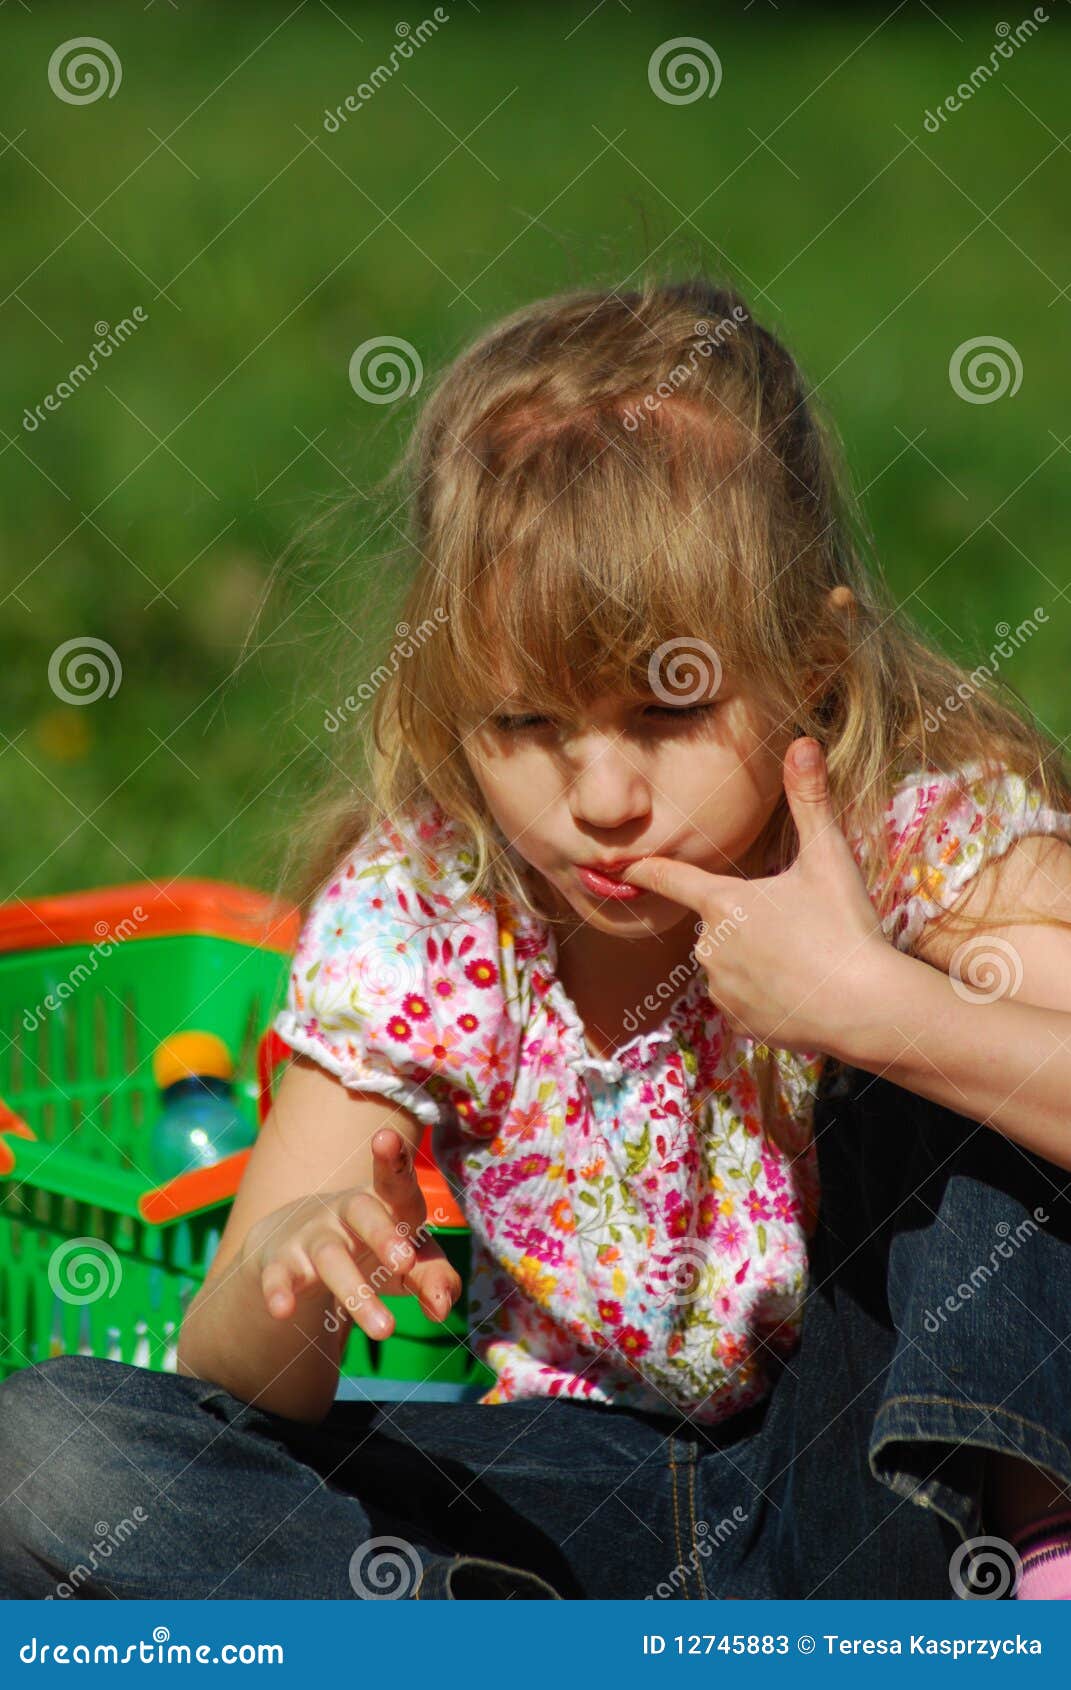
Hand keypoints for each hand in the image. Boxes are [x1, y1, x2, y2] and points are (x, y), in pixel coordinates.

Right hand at [241, 1127, 462, 1339]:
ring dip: (355, 1293)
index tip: (386, 1138)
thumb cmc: (371, 1249)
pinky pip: (279, 1276)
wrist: (296, 1248)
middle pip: (364, 1214)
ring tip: (385, 1330)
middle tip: (405, 1262)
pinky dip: (279, 1292)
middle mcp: (346, 1210)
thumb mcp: (410, 1263)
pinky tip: (282, 1311)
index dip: (392, 1159)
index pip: (392, 1178)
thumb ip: (434, 1278)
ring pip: (330, 1258)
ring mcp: (311, 1235)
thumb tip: (442, 1307)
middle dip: (384, 1235)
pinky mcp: (281, 1264)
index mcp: (385, 1201)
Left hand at [620, 738, 890, 1053]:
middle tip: (796, 926)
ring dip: (753, 958)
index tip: (622, 865)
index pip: (669, 878)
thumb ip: (810, 799)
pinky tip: (795, 992)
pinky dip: (763, 994)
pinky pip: (741, 1000)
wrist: (866, 1007)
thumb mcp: (829, 857)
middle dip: (746, 920)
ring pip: (728, 963)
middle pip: (716, 922)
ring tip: (801, 960)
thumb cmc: (845, 927)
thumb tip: (803, 741)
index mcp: (722, 902)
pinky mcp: (737, 1022)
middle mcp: (709, 946)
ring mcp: (720, 988)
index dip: (647, 869)